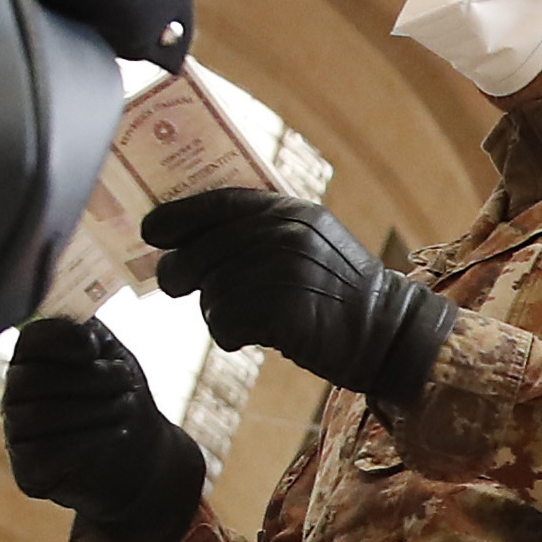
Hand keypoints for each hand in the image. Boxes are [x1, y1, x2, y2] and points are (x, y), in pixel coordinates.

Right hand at [0, 315, 206, 541]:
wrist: (142, 453)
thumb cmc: (119, 396)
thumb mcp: (110, 353)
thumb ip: (90, 332)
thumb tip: (81, 331)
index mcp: (31, 358)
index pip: (29, 339)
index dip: (60, 338)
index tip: (94, 347)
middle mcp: (16, 394)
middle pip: (34, 380)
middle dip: (90, 378)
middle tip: (126, 381)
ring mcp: (17, 433)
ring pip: (40, 415)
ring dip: (95, 408)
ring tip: (126, 407)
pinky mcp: (28, 470)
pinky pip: (48, 452)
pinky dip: (90, 440)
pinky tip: (117, 433)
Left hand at [146, 187, 460, 411]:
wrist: (390, 334)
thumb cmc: (343, 297)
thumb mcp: (310, 244)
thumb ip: (263, 234)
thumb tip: (193, 243)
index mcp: (291, 211)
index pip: (219, 203)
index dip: (178, 216)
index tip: (151, 230)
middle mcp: (286, 234)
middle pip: (201, 252)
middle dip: (181, 272)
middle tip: (175, 286)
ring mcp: (284, 270)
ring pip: (210, 293)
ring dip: (217, 312)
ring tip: (248, 320)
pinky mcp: (282, 308)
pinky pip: (225, 323)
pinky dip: (230, 335)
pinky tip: (252, 338)